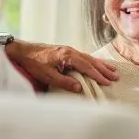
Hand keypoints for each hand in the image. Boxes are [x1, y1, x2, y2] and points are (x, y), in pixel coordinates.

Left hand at [5, 40, 119, 92]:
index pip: (87, 66)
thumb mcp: (47, 75)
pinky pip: (84, 57)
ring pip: (89, 58)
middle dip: (104, 70)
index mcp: (68, 56)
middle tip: (115, 77)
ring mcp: (69, 50)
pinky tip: (96, 64)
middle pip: (91, 61)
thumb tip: (80, 88)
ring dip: (100, 65)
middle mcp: (71, 51)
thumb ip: (64, 82)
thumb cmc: (34, 63)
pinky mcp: (66, 52)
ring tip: (112, 70)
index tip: (108, 82)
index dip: (98, 75)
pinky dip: (92, 61)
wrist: (23, 51)